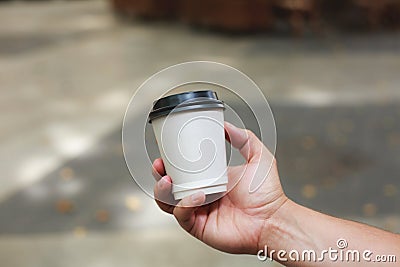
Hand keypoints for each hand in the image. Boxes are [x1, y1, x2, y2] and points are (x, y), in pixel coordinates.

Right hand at [152, 122, 287, 253]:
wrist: (273, 219)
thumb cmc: (267, 192)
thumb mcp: (258, 157)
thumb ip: (244, 138)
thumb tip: (226, 125)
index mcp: (209, 179)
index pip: (182, 170)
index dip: (170, 162)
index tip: (165, 151)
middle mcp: (200, 195)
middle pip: (169, 186)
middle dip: (159, 175)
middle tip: (159, 164)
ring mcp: (198, 211)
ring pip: (169, 203)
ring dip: (163, 191)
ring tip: (167, 180)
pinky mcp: (199, 227)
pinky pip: (183, 215)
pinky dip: (185, 204)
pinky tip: (198, 195)